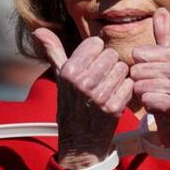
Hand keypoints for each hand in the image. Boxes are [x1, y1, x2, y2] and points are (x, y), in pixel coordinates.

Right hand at [32, 28, 132, 169]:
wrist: (79, 139)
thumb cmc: (71, 102)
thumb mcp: (60, 75)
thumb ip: (53, 50)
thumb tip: (39, 29)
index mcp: (69, 71)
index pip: (96, 43)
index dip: (96, 52)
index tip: (91, 64)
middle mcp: (83, 82)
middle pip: (111, 54)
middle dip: (108, 63)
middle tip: (100, 77)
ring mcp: (99, 96)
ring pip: (123, 68)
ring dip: (118, 76)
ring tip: (107, 87)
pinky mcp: (114, 108)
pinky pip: (130, 84)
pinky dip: (125, 90)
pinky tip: (115, 96)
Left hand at [130, 8, 169, 148]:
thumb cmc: (167, 85)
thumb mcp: (164, 59)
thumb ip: (163, 35)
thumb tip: (161, 9)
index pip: (145, 54)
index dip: (138, 62)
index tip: (142, 67)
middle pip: (143, 70)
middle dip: (137, 79)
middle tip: (141, 84)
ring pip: (146, 85)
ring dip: (140, 91)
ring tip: (146, 93)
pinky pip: (153, 100)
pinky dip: (148, 103)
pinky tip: (151, 103)